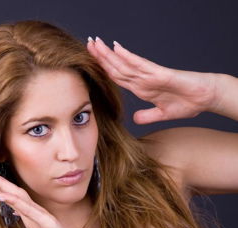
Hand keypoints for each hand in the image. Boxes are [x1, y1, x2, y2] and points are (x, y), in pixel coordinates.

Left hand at [0, 166, 78, 227]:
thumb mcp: (34, 227)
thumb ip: (25, 216)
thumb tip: (15, 209)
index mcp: (28, 211)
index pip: (10, 194)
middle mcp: (32, 209)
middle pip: (11, 190)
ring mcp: (39, 214)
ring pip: (17, 196)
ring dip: (1, 186)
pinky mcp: (45, 221)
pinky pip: (26, 210)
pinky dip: (13, 201)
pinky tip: (0, 196)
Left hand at [87, 37, 216, 123]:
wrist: (204, 99)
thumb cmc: (187, 103)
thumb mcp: (162, 114)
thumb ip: (148, 116)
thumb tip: (135, 120)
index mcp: (142, 89)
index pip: (118, 77)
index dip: (104, 69)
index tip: (91, 62)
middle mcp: (143, 80)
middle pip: (117, 67)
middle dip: (102, 57)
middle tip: (88, 44)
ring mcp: (150, 75)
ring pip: (124, 63)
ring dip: (109, 54)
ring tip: (96, 43)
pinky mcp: (160, 74)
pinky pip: (141, 64)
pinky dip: (128, 57)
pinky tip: (117, 49)